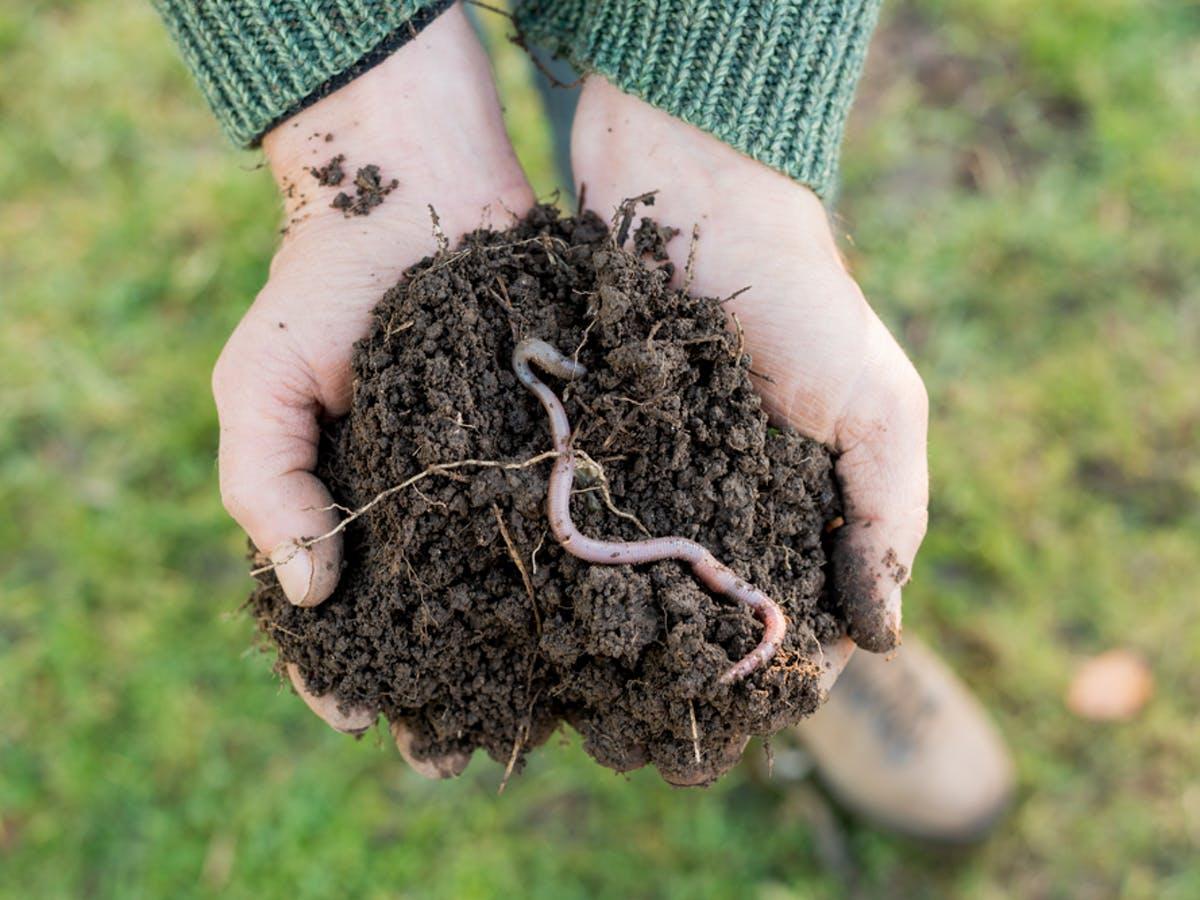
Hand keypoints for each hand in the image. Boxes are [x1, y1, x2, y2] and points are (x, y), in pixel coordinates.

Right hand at [211, 7, 531, 771]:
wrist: (420, 183)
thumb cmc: (324, 287)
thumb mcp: (260, 381)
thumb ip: (268, 483)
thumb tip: (309, 591)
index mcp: (348, 503)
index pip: (339, 615)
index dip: (343, 673)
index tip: (365, 721)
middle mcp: (429, 506)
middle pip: (434, 620)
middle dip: (446, 686)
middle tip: (463, 749)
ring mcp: (498, 476)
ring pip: (511, 585)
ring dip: (525, 652)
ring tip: (543, 709)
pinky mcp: (557, 437)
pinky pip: (570, 513)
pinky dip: (584, 566)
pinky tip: (604, 612)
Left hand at [571, 78, 928, 782]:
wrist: (690, 191)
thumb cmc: (798, 298)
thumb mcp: (876, 404)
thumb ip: (886, 515)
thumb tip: (883, 641)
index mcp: (799, 504)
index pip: (791, 618)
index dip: (769, 680)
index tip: (729, 736)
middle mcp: (724, 503)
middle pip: (706, 617)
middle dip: (681, 678)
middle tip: (640, 746)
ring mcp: (652, 478)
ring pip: (638, 586)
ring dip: (619, 643)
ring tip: (586, 708)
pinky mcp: (591, 445)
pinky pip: (580, 524)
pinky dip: (572, 572)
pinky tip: (544, 623)